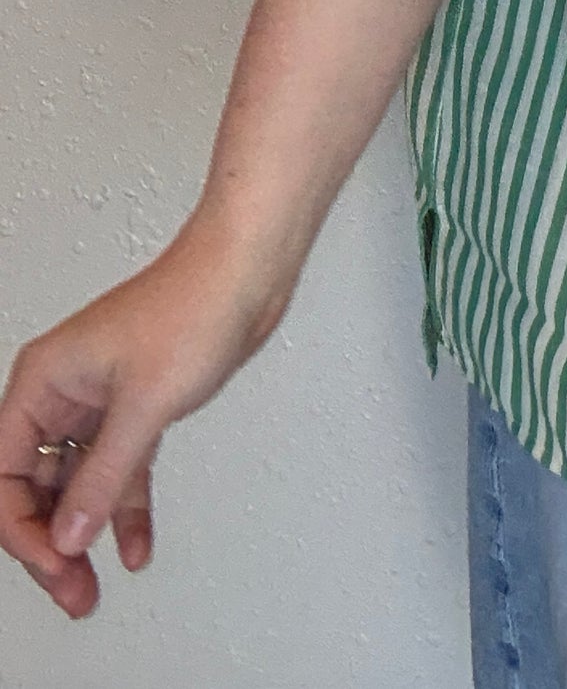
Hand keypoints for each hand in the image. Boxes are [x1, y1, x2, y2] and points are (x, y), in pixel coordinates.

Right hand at [0, 218, 292, 617]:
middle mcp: (62, 391)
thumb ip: (103, 477)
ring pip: (76, 484)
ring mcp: (98, 400)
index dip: (26, 530)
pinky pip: (117, 470)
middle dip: (52, 543)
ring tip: (93, 586)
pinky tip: (135, 545)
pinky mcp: (135, 405)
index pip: (6, 476)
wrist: (248, 270)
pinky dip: (124, 507)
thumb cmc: (194, 304)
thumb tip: (69, 536)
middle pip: (36, 486)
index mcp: (43, 381)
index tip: (58, 563)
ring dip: (85, 534)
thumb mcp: (143, 405)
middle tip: (73, 591)